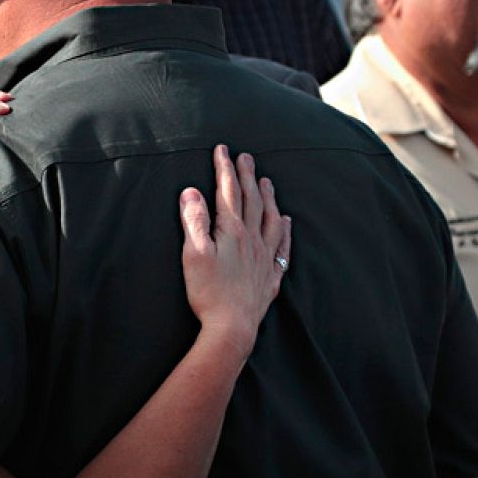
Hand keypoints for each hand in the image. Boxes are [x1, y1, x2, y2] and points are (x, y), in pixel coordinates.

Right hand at [178, 144, 290, 355]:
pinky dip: (284, 230)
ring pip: (270, 219)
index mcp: (232, 231)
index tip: (223, 149)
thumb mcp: (193, 254)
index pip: (228, 192)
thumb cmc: (209, 292)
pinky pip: (282, 246)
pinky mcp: (270, 276)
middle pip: (251, 200)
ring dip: (268, 197)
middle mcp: (252, 240)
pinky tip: (285, 221)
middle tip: (246, 156)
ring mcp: (264, 257)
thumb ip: (194, 221)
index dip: (225, 169)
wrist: (232, 328)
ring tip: (267, 181)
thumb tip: (192, 191)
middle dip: (247, 176)